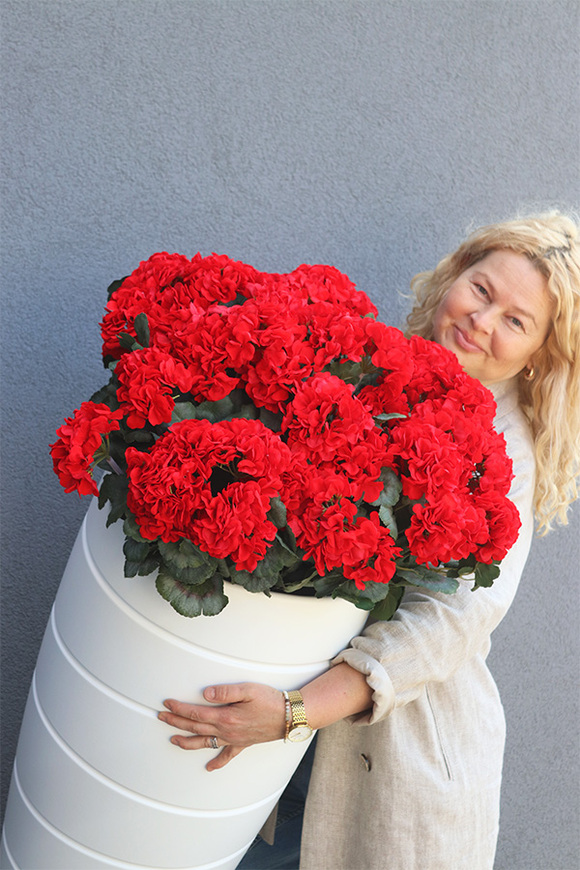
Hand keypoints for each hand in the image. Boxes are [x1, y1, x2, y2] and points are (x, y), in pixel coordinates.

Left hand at [158, 682, 285, 770]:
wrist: (290, 717)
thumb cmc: (270, 701)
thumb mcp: (248, 690)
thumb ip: (225, 691)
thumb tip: (204, 694)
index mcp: (225, 716)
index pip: (195, 713)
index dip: (179, 709)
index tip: (167, 704)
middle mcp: (226, 731)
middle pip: (195, 727)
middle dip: (176, 722)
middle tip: (161, 717)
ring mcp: (233, 739)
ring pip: (205, 743)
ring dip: (187, 742)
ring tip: (173, 740)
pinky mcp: (243, 743)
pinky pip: (226, 756)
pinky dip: (216, 762)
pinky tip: (208, 768)